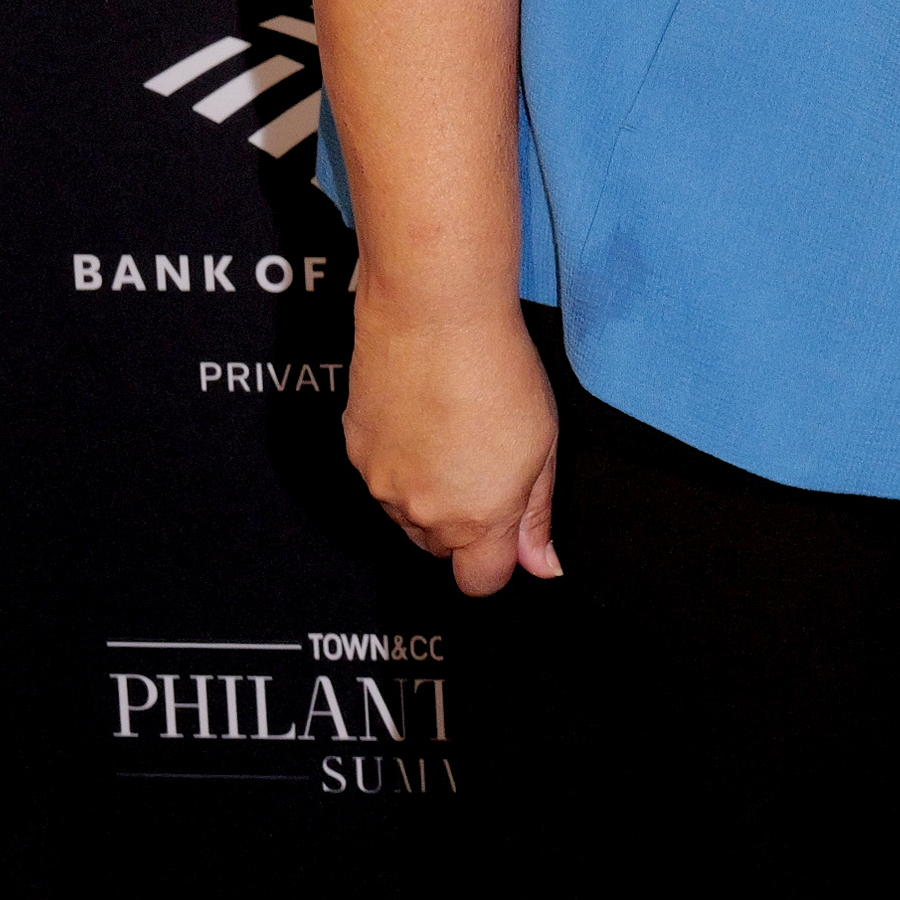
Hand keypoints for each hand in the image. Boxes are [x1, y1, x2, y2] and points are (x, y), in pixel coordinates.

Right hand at [345, 278, 561, 597]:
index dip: (496, 562)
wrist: (432, 318)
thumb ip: (537, 513)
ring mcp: (381, 484)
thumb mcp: (544, 445)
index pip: (480, 582)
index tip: (508, 531)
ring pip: (407, 514)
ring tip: (454, 431)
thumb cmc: (499, 371)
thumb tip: (543, 565)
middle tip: (485, 462)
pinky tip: (421, 416)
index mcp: (476, 517)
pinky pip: (379, 477)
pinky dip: (398, 460)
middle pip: (441, 548)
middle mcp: (422, 511)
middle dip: (463, 522)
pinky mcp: (355, 452)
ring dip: (427, 492)